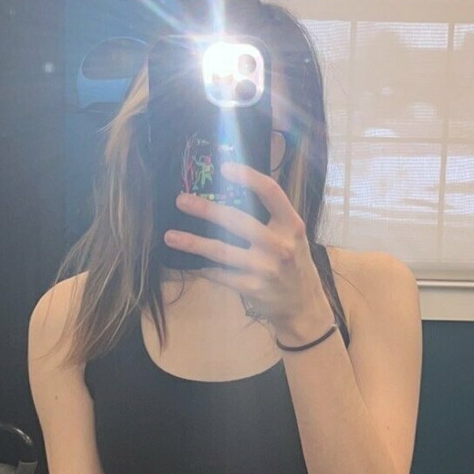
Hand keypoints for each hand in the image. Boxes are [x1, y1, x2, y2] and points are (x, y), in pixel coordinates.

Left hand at [165, 161, 331, 342]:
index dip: (248, 177)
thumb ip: (271, 217)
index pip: (271, 192)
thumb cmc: (293, 263)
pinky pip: (220, 274)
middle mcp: (280, 245)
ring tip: (170, 236)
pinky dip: (204, 268)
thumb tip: (233, 191)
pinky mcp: (253, 288)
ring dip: (192, 243)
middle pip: (237, 221)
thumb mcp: (292, 236)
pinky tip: (191, 263)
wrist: (303, 305)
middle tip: (180, 200)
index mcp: (291, 225)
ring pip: (221, 251)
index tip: (224, 167)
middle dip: (206, 210)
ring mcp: (265, 268)